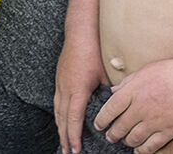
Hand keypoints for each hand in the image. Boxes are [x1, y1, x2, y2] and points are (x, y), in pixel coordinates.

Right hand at [55, 32, 109, 153]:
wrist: (80, 30)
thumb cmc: (94, 50)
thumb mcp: (105, 73)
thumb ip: (109, 92)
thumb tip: (116, 106)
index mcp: (78, 89)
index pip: (74, 118)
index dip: (74, 136)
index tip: (76, 150)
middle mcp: (66, 88)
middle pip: (62, 118)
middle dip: (65, 137)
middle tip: (67, 153)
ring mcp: (60, 83)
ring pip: (57, 110)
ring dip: (60, 128)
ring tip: (63, 142)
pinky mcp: (59, 78)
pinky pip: (57, 102)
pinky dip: (59, 115)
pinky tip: (61, 120)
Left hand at [95, 57, 172, 153]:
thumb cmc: (170, 72)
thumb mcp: (144, 71)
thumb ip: (126, 83)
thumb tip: (112, 92)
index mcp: (133, 91)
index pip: (110, 109)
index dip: (102, 120)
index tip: (98, 125)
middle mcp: (141, 108)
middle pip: (120, 127)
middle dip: (112, 134)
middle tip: (110, 136)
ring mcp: (154, 121)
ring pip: (133, 139)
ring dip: (126, 142)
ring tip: (123, 141)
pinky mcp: (168, 131)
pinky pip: (151, 146)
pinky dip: (142, 151)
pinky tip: (138, 150)